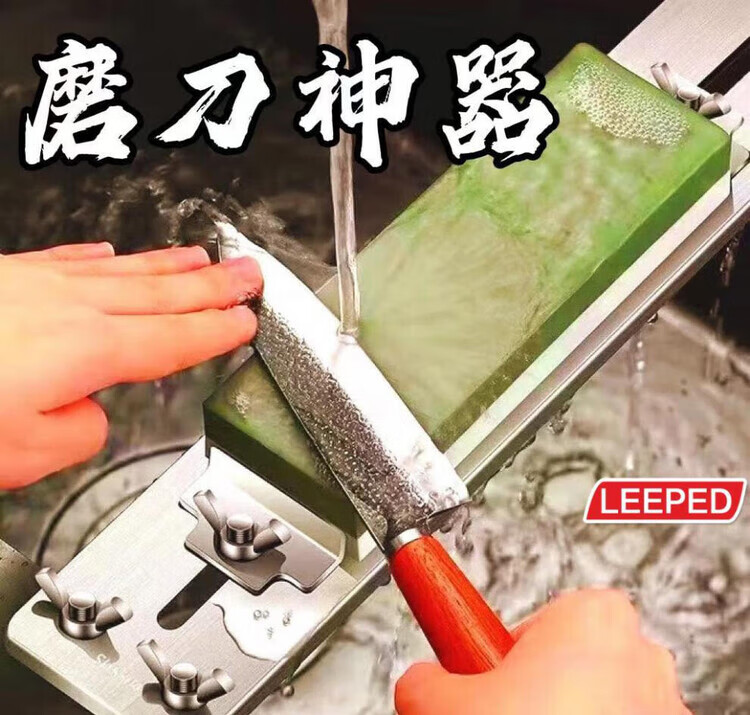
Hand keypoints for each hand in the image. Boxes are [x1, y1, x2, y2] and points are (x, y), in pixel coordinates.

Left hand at [0, 242, 261, 487]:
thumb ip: (79, 435)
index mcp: (86, 349)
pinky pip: (68, 257)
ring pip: (121, 269)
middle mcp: (68, 305)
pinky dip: (98, 256)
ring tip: (200, 258)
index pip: (173, 338)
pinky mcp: (4, 273)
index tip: (246, 322)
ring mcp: (34, 282)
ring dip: (168, 265)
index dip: (216, 331)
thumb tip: (91, 414)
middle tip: (248, 274)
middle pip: (160, 294)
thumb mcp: (22, 452)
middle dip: (213, 286)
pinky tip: (107, 253)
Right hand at [396, 589, 689, 714]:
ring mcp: (661, 707)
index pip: (528, 619)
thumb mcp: (446, 702)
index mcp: (591, 616)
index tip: (472, 662)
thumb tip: (419, 683)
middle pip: (560, 663)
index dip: (494, 654)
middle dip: (527, 693)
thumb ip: (426, 677)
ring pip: (590, 703)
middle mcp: (639, 655)